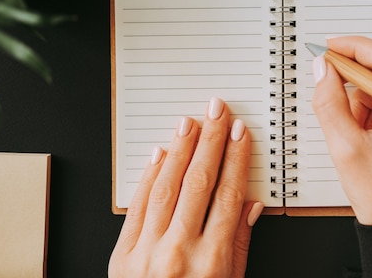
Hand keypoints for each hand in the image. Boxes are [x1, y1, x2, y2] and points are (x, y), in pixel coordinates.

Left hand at [109, 97, 263, 277]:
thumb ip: (239, 242)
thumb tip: (248, 202)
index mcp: (212, 260)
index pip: (227, 194)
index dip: (235, 158)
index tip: (240, 133)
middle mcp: (179, 252)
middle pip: (199, 182)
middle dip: (210, 141)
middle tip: (217, 112)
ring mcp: (147, 253)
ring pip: (167, 187)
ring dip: (180, 150)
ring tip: (190, 123)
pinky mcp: (122, 256)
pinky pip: (137, 207)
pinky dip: (149, 177)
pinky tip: (161, 154)